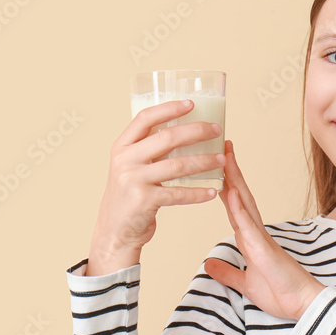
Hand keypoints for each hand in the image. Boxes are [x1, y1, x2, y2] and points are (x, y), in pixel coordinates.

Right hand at [87, 99, 225, 275]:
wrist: (114, 231)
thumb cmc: (128, 196)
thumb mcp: (129, 167)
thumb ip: (146, 150)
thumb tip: (182, 130)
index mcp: (121, 147)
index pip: (145, 118)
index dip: (169, 108)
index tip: (191, 104)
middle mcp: (125, 160)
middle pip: (167, 138)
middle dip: (196, 131)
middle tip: (216, 130)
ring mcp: (134, 180)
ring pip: (177, 165)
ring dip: (204, 162)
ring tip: (221, 161)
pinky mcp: (144, 201)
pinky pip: (178, 194)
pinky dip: (198, 193)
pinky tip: (212, 191)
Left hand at [204, 140, 325, 320]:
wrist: (302, 306)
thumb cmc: (280, 293)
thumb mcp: (244, 283)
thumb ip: (228, 272)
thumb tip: (209, 263)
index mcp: (251, 239)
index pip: (235, 206)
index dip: (226, 186)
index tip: (218, 167)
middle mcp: (256, 233)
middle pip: (240, 196)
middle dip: (230, 171)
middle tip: (222, 147)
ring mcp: (261, 238)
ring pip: (244, 203)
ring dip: (233, 180)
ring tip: (224, 157)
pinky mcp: (264, 250)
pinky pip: (248, 225)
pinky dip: (238, 208)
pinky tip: (230, 192)